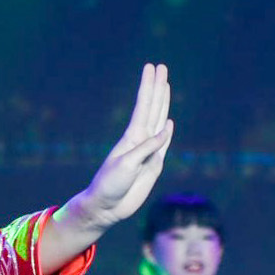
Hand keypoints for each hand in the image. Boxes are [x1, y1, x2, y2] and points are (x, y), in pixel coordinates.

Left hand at [39, 62, 172, 269]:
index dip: (149, 86)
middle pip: (152, 107)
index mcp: (132, 136)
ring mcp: (148, 151)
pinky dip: (167, 132)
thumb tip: (166, 127)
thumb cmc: (111, 184)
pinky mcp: (154, 165)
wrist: (107, 207)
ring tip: (166, 85)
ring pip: (158, 120)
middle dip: (157, 87)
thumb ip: (148, 147)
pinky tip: (168, 121)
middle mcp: (140, 139)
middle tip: (162, 67)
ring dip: (162, 102)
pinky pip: (163, 144)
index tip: (152, 67)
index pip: (143, 105)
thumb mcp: (128, 164)